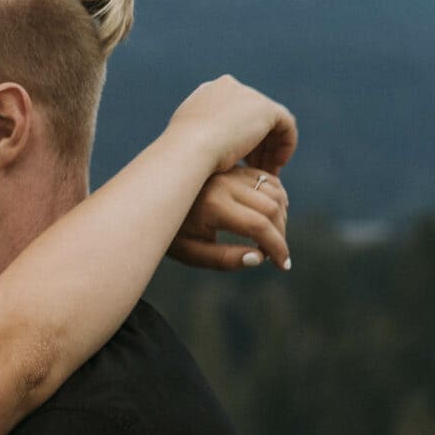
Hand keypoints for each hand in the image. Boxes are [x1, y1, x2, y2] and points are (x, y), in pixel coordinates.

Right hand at [163, 75, 297, 176]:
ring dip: (270, 148)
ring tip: (266, 173)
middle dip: (257, 144)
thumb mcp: (184, 142)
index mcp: (208, 92)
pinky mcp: (266, 108)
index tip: (240, 161)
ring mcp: (248, 95)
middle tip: (256, 170)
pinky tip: (277, 166)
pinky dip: (286, 144)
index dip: (238, 137)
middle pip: (252, 116)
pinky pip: (285, 125)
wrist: (189, 148)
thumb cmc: (181, 153)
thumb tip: (201, 149)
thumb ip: (196, 137)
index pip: (232, 113)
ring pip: (269, 122)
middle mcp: (230, 87)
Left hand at [168, 164, 290, 270]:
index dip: (277, 248)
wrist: (151, 201)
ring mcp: (230, 173)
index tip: (283, 265)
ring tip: (273, 238)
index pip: (259, 226)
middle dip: (281, 234)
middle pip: (272, 208)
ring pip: (274, 191)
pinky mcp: (233, 168)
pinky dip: (277, 197)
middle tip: (276, 254)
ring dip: (282, 216)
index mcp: (214, 206)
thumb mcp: (192, 253)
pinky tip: (271, 216)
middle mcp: (225, 184)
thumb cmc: (171, 233)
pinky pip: (267, 179)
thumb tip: (259, 258)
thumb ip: (225, 259)